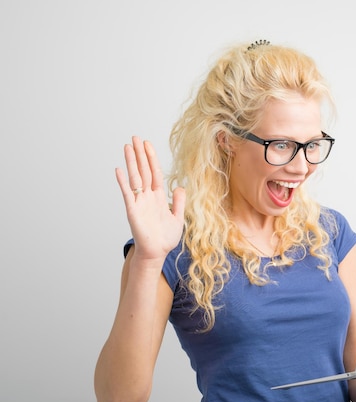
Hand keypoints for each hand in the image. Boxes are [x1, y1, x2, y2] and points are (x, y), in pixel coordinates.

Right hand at [115, 136, 185, 260]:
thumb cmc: (165, 238)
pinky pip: (127, 194)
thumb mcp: (177, 217)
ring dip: (132, 162)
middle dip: (140, 154)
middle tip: (135, 137)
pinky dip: (123, 182)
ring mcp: (139, 202)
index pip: (154, 173)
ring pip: (135, 178)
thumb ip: (178, 202)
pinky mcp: (132, 210)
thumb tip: (180, 186)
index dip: (152, 158)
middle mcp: (147, 196)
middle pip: (143, 171)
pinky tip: (119, 170)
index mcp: (158, 197)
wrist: (157, 253)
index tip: (147, 144)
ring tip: (127, 146)